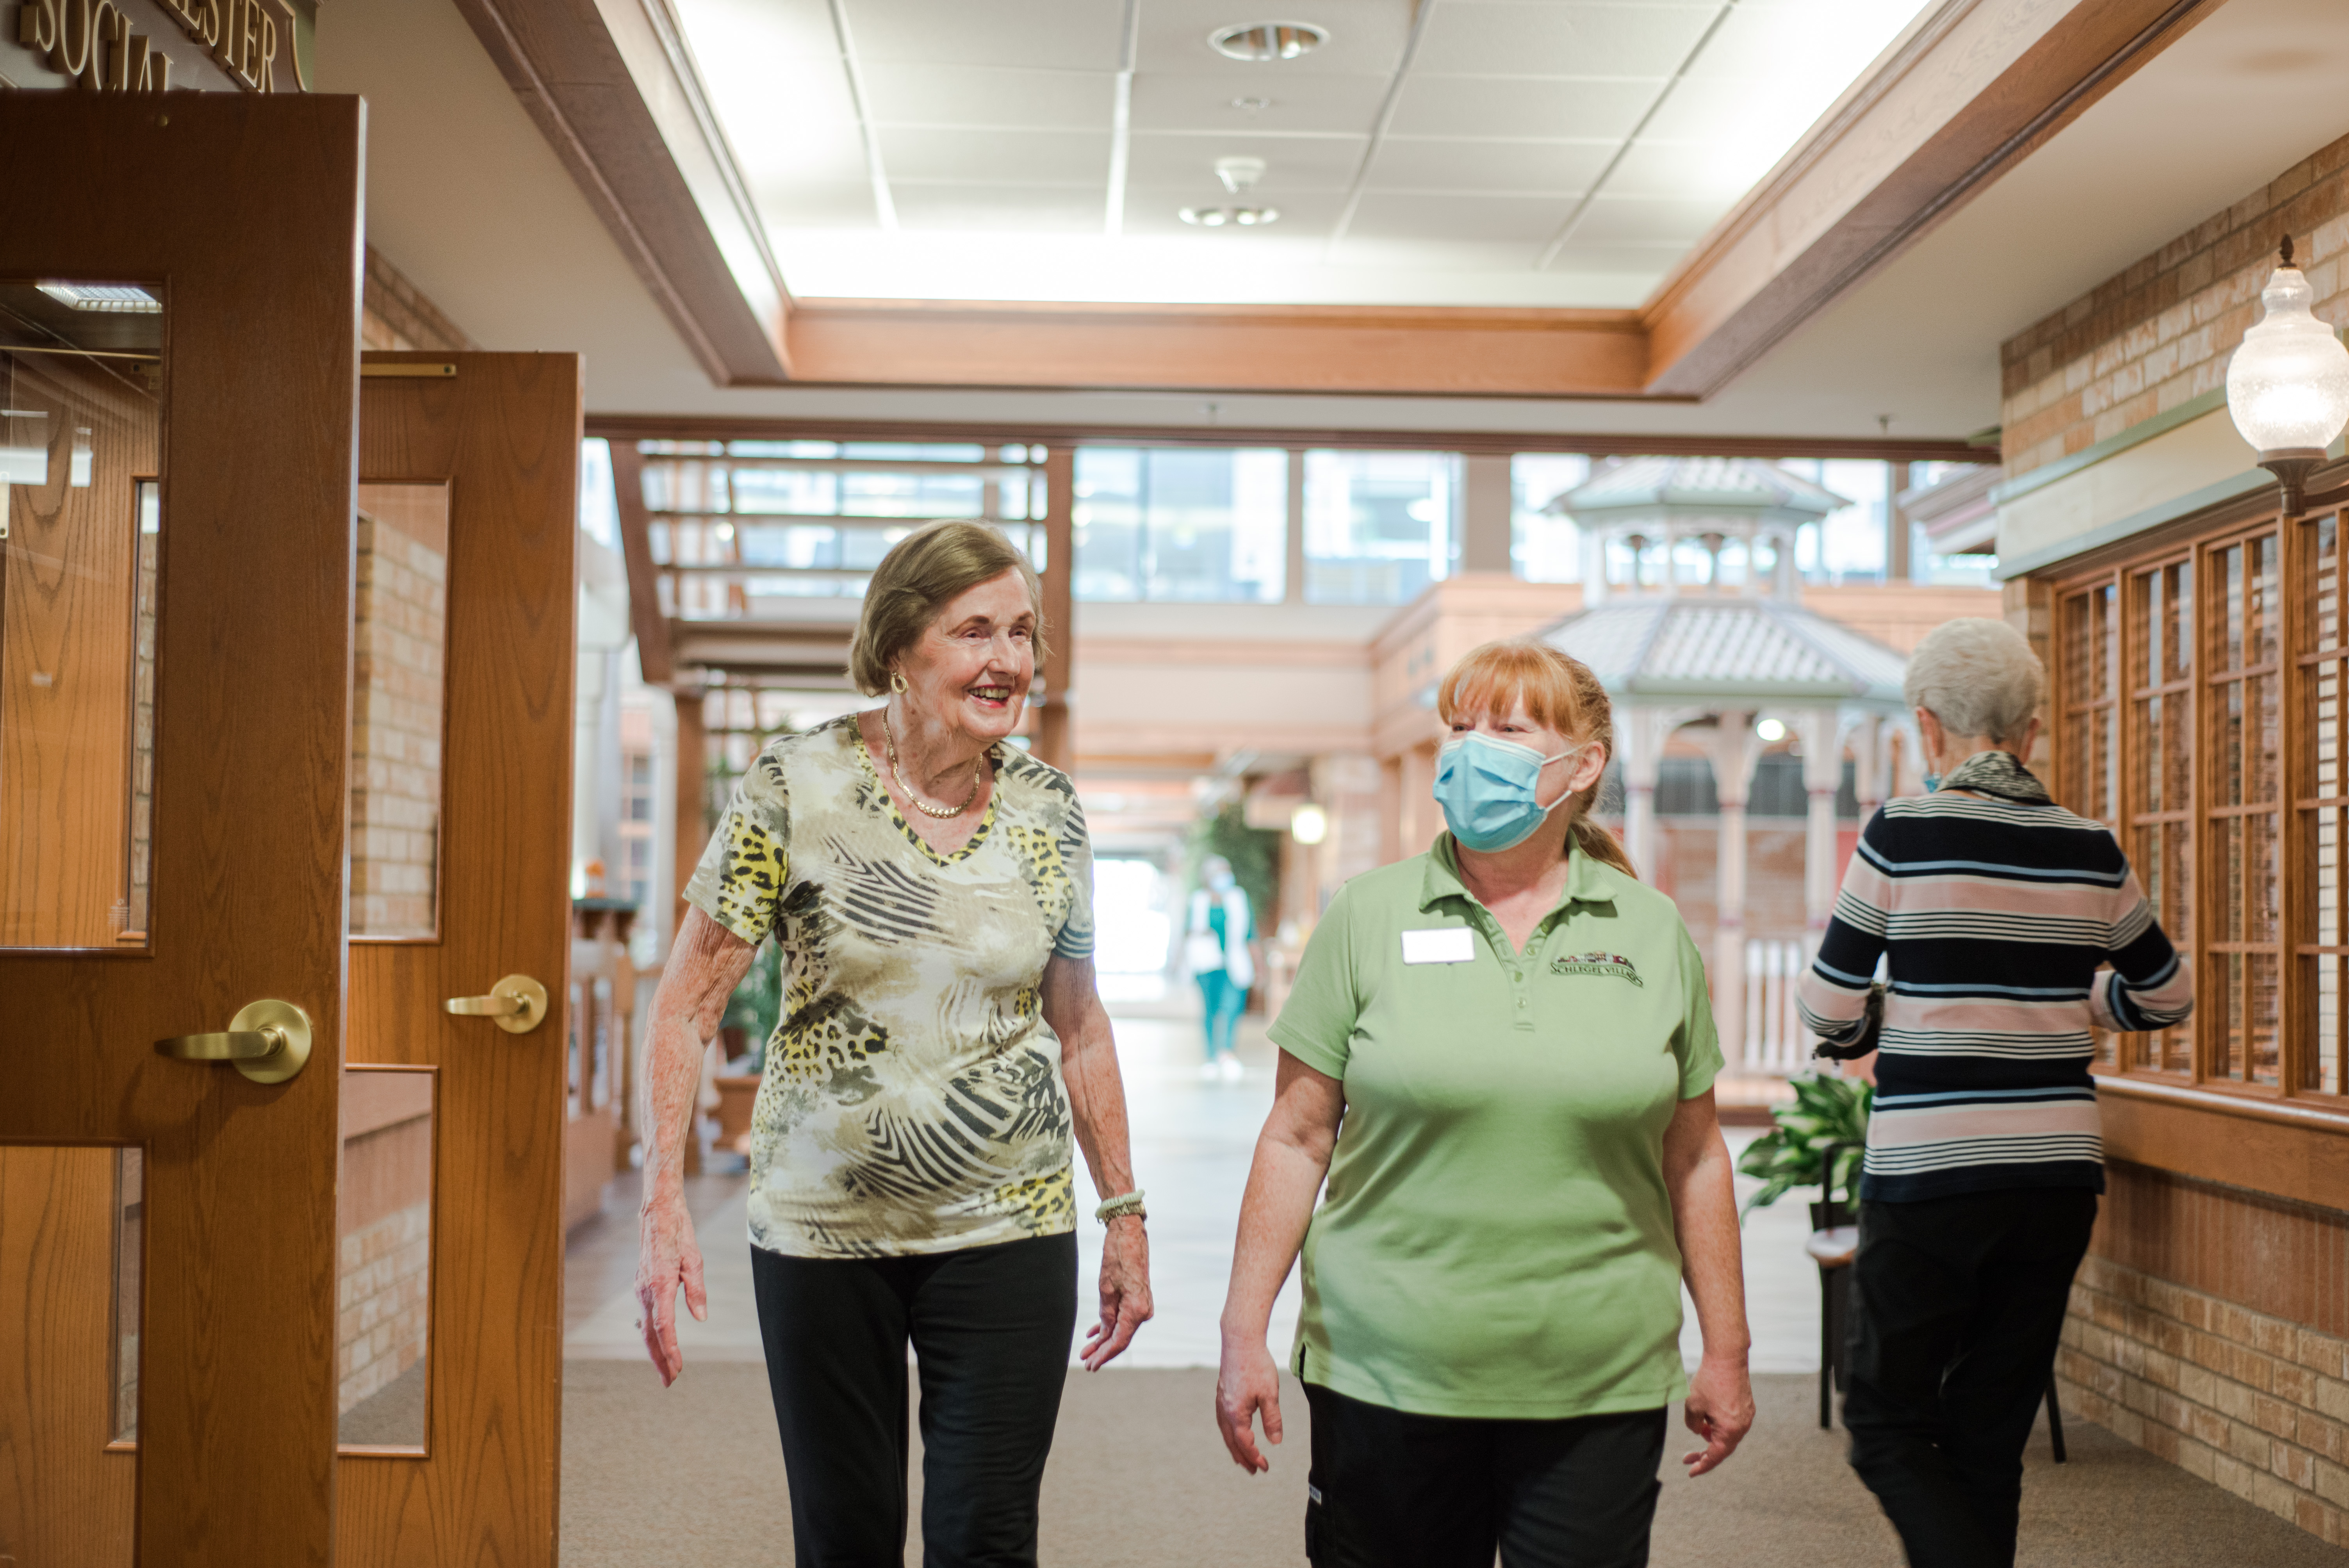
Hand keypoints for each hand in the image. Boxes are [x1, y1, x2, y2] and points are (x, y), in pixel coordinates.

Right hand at [635, 1193, 706, 1386]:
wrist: (657, 1212)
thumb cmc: (679, 1232)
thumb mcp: (694, 1259)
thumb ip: (697, 1290)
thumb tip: (700, 1317)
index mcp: (660, 1284)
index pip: (664, 1327)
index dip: (671, 1350)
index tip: (678, 1368)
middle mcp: (646, 1290)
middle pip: (651, 1334)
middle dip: (660, 1360)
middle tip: (670, 1383)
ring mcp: (641, 1289)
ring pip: (646, 1327)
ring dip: (655, 1350)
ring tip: (667, 1370)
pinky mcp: (642, 1286)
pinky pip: (646, 1316)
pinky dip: (651, 1334)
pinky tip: (659, 1344)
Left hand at [1080, 1213, 1152, 1369]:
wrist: (1129, 1234)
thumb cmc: (1117, 1257)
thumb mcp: (1106, 1289)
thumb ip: (1106, 1315)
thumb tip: (1106, 1334)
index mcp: (1137, 1310)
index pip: (1119, 1341)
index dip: (1104, 1355)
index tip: (1091, 1365)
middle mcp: (1143, 1311)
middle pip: (1121, 1337)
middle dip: (1102, 1350)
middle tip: (1086, 1362)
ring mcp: (1142, 1305)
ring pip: (1121, 1328)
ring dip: (1104, 1339)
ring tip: (1087, 1351)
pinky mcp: (1138, 1298)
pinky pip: (1124, 1317)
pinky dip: (1110, 1325)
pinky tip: (1096, 1333)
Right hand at [1215, 1329, 1284, 1472]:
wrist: (1240, 1341)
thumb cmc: (1257, 1365)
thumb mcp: (1270, 1394)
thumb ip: (1272, 1419)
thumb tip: (1275, 1442)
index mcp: (1236, 1414)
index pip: (1245, 1443)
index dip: (1255, 1457)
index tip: (1265, 1467)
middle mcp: (1224, 1410)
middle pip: (1232, 1441)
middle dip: (1243, 1458)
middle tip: (1254, 1471)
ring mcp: (1221, 1401)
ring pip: (1225, 1432)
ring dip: (1234, 1446)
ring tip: (1242, 1457)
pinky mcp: (1221, 1393)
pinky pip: (1223, 1420)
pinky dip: (1229, 1432)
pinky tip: (1235, 1431)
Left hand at [1681, 1351, 1753, 1475]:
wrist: (1727, 1357)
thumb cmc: (1709, 1381)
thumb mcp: (1692, 1406)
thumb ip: (1693, 1425)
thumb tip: (1699, 1431)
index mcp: (1730, 1431)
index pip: (1715, 1456)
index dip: (1702, 1465)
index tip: (1690, 1472)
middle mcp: (1742, 1426)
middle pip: (1723, 1448)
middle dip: (1705, 1453)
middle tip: (1687, 1457)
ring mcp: (1747, 1416)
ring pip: (1728, 1435)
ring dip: (1712, 1437)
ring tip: (1698, 1427)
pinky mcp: (1746, 1406)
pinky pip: (1732, 1423)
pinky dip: (1719, 1426)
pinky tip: (1708, 1417)